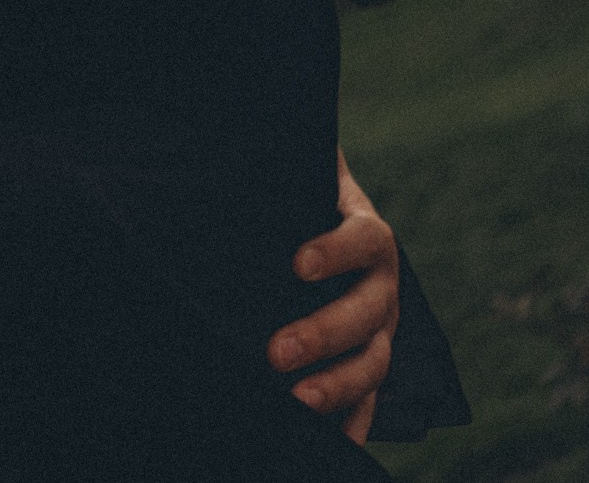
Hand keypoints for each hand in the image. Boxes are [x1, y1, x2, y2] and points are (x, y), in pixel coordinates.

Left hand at [269, 151, 398, 441]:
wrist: (315, 217)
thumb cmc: (289, 195)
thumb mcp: (287, 175)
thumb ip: (263, 164)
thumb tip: (207, 145)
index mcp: (366, 233)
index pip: (362, 240)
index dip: (336, 252)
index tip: (296, 264)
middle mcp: (381, 285)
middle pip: (365, 313)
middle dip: (323, 334)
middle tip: (276, 351)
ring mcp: (380, 329)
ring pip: (373, 362)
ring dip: (337, 385)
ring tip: (296, 400)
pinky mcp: (367, 362)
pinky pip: (368, 401)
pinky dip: (352, 423)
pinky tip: (331, 445)